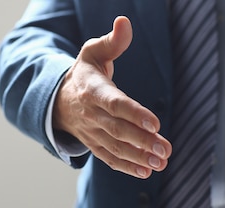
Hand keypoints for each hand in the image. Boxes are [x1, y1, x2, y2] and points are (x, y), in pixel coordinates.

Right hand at [53, 16, 171, 178]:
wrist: (59, 99)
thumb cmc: (85, 73)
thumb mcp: (93, 53)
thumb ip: (112, 41)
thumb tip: (124, 23)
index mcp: (91, 90)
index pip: (114, 103)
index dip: (134, 113)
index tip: (155, 122)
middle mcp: (91, 114)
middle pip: (117, 129)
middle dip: (141, 140)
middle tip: (164, 148)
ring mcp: (91, 132)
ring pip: (115, 147)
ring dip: (138, 157)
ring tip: (161, 161)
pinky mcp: (94, 144)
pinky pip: (109, 158)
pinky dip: (126, 167)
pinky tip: (146, 171)